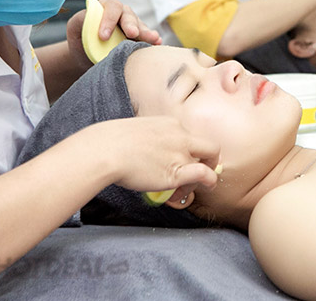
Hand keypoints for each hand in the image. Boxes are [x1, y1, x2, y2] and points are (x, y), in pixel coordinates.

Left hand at [67, 0, 161, 68]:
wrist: (87, 57)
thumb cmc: (80, 40)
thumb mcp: (75, 28)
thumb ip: (81, 21)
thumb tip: (92, 20)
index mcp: (105, 7)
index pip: (111, 7)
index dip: (109, 20)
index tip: (103, 37)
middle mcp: (121, 13)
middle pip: (128, 15)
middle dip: (130, 24)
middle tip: (132, 34)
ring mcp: (132, 24)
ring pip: (139, 25)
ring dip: (145, 32)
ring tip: (152, 38)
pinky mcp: (139, 36)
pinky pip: (146, 36)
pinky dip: (152, 39)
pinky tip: (157, 42)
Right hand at [89, 116, 220, 193]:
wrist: (105, 150)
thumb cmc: (112, 143)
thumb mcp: (137, 131)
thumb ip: (150, 140)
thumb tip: (149, 155)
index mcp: (170, 124)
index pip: (190, 137)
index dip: (192, 152)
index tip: (185, 161)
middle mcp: (180, 135)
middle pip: (208, 147)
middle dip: (209, 161)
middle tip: (201, 173)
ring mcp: (180, 152)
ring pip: (205, 165)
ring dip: (198, 180)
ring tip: (181, 191)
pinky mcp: (177, 171)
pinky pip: (204, 175)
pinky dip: (210, 182)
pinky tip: (207, 188)